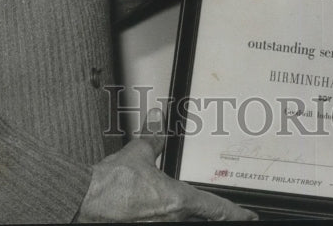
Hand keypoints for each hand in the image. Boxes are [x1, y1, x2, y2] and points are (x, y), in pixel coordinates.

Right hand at [75, 131, 255, 221]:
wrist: (83, 203)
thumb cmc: (108, 185)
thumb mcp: (137, 154)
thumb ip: (152, 137)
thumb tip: (158, 117)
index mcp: (177, 200)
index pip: (216, 208)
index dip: (236, 212)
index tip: (249, 215)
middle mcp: (172, 220)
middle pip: (203, 220)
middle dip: (214, 215)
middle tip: (228, 213)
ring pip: (184, 223)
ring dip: (189, 216)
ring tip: (191, 209)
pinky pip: (166, 224)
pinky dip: (171, 218)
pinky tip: (164, 213)